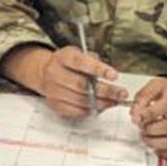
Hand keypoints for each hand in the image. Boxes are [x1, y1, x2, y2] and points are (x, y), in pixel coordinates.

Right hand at [3, 45, 127, 118]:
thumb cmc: (67, 64)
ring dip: (102, 103)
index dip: (98, 69)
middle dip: (106, 91)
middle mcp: (55, 73)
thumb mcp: (79, 54)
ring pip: (81, 100)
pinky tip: (101, 106)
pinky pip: (76, 111)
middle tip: (121, 93)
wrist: (45, 72)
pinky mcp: (55, 104)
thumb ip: (93, 62)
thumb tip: (109, 75)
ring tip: (114, 101)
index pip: (81, 63)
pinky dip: (91, 110)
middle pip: (82, 85)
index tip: (114, 75)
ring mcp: (54, 90)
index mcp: (63, 57)